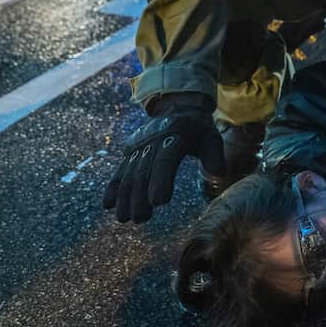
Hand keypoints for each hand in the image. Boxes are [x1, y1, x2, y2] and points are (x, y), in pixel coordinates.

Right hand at [103, 95, 223, 222]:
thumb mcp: (211, 137)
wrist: (178, 106)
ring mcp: (140, 143)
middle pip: (144, 169)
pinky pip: (121, 168)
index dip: (161, 179)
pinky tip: (107, 204)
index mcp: (176, 134)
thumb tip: (218, 174)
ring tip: (123, 218)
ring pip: (130, 171)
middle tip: (140, 219)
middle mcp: (154, 138)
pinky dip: (113, 186)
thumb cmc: (199, 129)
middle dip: (139, 195)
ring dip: (124, 195)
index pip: (166, 159)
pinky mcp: (131, 148)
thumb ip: (214, 156)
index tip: (158, 201)